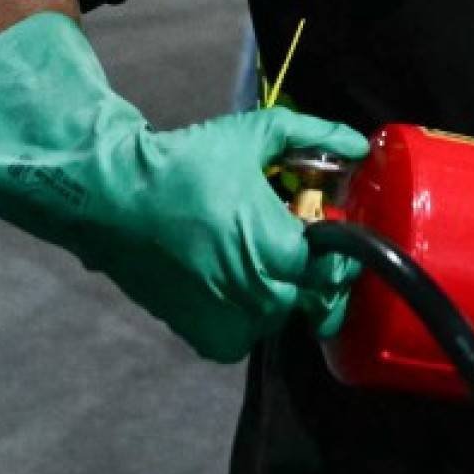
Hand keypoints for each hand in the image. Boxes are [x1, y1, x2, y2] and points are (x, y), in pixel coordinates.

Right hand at [0, 13, 369, 360]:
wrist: (114, 200)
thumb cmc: (187, 164)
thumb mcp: (256, 135)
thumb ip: (316, 135)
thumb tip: (359, 145)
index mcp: (281, 249)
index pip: (336, 266)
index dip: (335, 248)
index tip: (322, 230)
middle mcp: (262, 295)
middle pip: (312, 296)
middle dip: (309, 272)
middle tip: (286, 243)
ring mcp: (233, 322)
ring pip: (278, 317)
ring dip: (276, 293)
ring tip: (249, 258)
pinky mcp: (205, 338)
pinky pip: (244, 336)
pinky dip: (243, 316)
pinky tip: (227, 283)